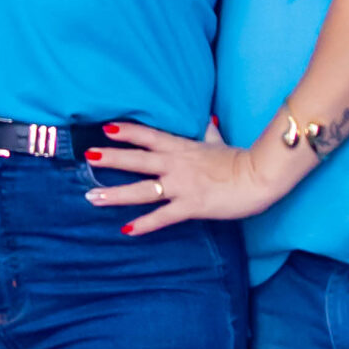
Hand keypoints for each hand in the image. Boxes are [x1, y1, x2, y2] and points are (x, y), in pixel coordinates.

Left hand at [84, 118, 281, 233]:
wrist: (261, 177)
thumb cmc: (241, 160)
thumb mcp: (220, 142)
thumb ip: (208, 132)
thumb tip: (207, 118)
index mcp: (182, 148)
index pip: (149, 136)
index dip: (128, 132)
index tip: (106, 128)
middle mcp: (176, 165)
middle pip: (138, 160)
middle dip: (112, 159)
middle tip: (88, 157)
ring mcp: (182, 186)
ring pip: (142, 190)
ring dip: (115, 194)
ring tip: (92, 197)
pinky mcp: (191, 206)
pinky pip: (163, 216)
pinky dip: (144, 224)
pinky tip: (126, 230)